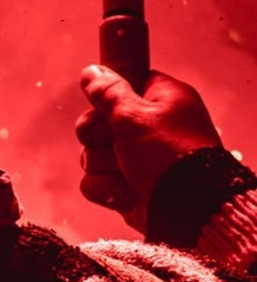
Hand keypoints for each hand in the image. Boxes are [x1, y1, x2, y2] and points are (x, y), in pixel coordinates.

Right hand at [78, 66, 225, 224]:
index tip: (108, 106)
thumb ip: (108, 92)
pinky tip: (125, 192)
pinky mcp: (125, 185)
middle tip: (114, 141)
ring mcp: (136, 159)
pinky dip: (106, 188)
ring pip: (91, 154)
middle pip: (96, 122)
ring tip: (127, 172)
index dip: (109, 96)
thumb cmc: (170, 155)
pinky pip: (94, 181)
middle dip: (98, 136)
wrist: (189, 209)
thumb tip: (91, 72)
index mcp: (162, 102)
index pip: (124, 85)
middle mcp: (150, 129)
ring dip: (103, 165)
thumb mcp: (135, 115)